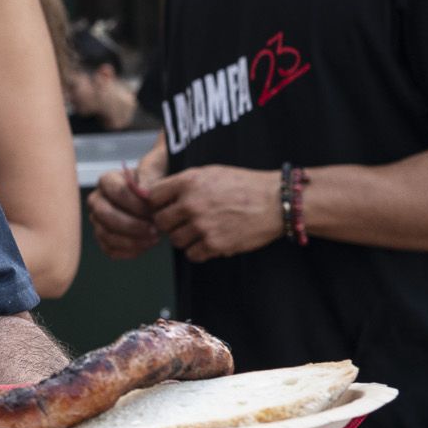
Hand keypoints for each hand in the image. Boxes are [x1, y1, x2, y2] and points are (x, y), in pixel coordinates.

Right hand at [88, 145, 165, 259]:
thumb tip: (142, 191)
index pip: (117, 192)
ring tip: (154, 239)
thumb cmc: (155, 181)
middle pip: (105, 215)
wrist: (155, 197)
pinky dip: (128, 251)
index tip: (154, 210)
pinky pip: (109, 249)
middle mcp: (97, 200)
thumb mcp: (157, 168)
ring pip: (106, 235)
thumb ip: (149, 174)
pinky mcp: (103, 237)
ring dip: (132, 241)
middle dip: (131, 225)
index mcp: (107, 181)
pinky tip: (145, 246)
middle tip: (155, 230)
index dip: (136, 204)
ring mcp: (98, 220)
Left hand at [145, 165, 283, 262]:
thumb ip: (184, 183)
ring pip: (175, 240)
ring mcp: (202, 225)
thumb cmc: (244, 185)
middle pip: (160, 221)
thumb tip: (158, 194)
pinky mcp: (214, 244)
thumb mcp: (211, 173)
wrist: (275, 202)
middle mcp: (191, 203)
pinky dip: (198, 250)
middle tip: (181, 221)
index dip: (157, 203)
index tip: (165, 206)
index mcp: (189, 182)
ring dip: (184, 237)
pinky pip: (192, 254)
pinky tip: (208, 241)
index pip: (152, 196)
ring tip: (198, 231)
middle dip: (169, 222)